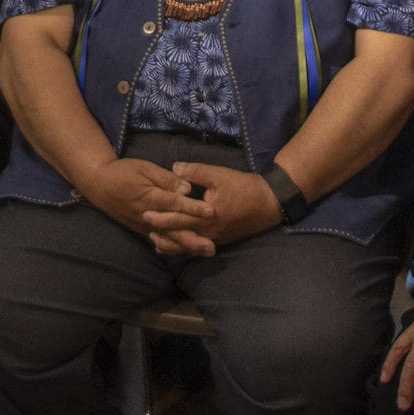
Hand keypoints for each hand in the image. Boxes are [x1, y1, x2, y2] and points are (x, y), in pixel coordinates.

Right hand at [82, 156, 208, 241]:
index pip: (176, 204)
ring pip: (168, 239)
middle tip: (212, 249)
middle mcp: (149, 216)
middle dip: (194, 240)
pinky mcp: (141, 229)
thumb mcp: (145, 168)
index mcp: (151, 197)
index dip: (194, 209)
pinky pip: (159, 240)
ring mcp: (144, 225)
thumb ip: (166, 179)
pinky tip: (185, 252)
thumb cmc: (123, 172)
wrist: (99, 185)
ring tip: (204, 253)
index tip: (211, 213)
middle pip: (174, 230)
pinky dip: (172, 247)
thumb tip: (187, 188)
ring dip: (186, 247)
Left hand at [145, 162, 279, 256]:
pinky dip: (186, 246)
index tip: (144, 213)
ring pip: (188, 245)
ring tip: (156, 242)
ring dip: (172, 244)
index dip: (160, 217)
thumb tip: (174, 168)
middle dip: (162, 233)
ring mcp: (215, 238)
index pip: (177, 218)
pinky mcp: (221, 240)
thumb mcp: (219, 175)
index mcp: (205, 216)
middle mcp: (208, 232)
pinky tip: (178, 245)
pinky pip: (198, 246)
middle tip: (144, 228)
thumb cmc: (244, 187)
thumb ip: (195, 173)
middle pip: (180, 235)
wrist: (269, 203)